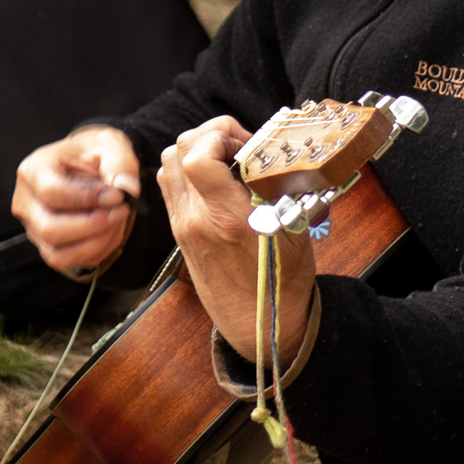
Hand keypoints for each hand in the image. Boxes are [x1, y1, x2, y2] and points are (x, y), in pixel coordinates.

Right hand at [13, 126, 140, 275]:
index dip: (87, 199)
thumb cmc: (94, 153)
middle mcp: (26, 202)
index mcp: (34, 170)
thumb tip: (126, 188)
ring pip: (58, 254)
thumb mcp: (110, 145)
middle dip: (93, 226)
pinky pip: (70, 261)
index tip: (117, 196)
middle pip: (51, 229)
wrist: (90, 165)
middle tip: (122, 210)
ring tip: (117, 220)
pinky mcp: (47, 246)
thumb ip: (119, 163)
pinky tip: (111, 230)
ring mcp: (34, 227)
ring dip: (96, 243)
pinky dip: (96, 251)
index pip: (51, 193)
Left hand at [157, 117, 316, 364]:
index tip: (246, 144)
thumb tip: (279, 153)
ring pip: (167, 166)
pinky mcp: (179, 233)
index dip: (219, 135)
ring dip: (195, 151)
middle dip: (209, 136)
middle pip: (177, 152)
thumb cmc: (282, 284)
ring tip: (228, 160)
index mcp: (226, 219)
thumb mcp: (295, 231)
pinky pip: (171, 187)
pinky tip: (218, 181)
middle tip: (240, 147)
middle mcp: (195, 220)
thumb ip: (281, 188)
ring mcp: (183, 227)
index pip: (197, 157)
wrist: (257, 328)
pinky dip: (188, 171)